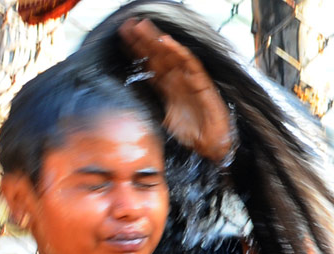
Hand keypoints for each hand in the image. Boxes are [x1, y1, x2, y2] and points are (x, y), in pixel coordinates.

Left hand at [119, 18, 234, 162]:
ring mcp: (190, 80)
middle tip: (129, 26)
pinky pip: (191, 63)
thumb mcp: (162, 120)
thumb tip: (129, 101)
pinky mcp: (202, 83)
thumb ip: (149, 107)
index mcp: (167, 89)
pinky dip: (180, 51)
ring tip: (143, 27)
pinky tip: (167, 41)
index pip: (149, 66)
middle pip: (158, 56)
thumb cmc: (190, 137)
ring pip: (172, 55)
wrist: (210, 147)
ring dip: (158, 41)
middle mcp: (177, 81)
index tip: (122, 39)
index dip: (136, 52)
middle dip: (143, 41)